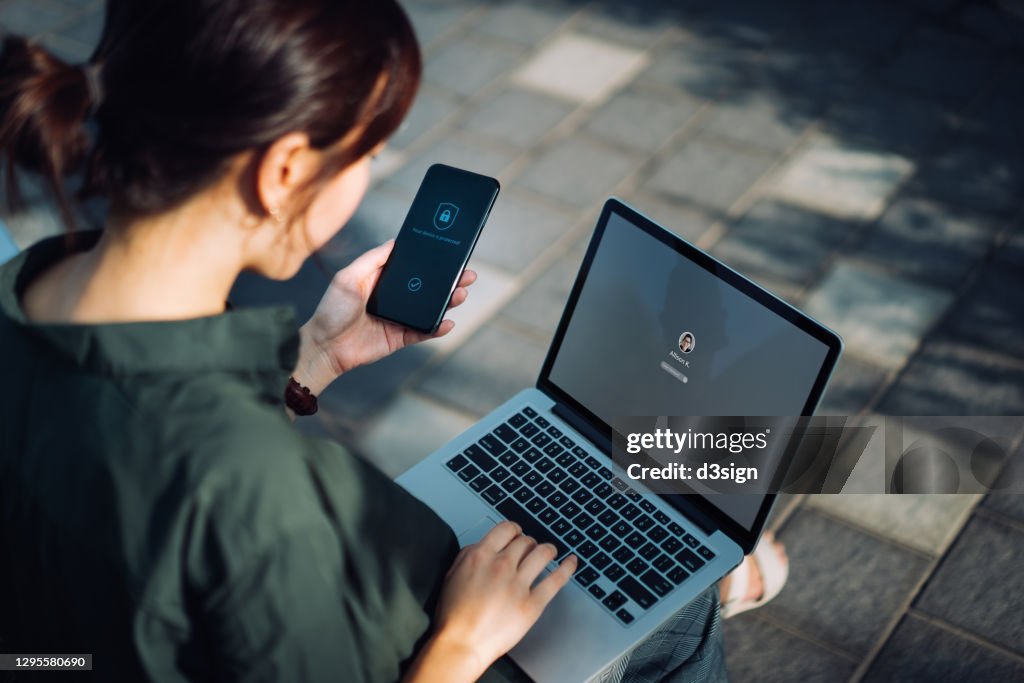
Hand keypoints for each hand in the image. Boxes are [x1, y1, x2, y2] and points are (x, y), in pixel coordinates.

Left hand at [294, 240, 475, 393]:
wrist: (324, 347)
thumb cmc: (331, 310)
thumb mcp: (348, 277)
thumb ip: (373, 260)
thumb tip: (395, 242)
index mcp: (382, 280)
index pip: (412, 268)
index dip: (431, 261)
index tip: (449, 253)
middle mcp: (394, 298)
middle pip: (427, 287)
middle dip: (449, 281)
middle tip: (467, 274)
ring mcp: (399, 318)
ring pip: (430, 308)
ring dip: (448, 302)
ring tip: (461, 294)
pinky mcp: (400, 338)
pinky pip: (424, 331)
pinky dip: (437, 328)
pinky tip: (447, 321)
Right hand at [428, 522, 576, 678]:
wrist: (461, 644)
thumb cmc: (454, 615)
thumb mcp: (453, 574)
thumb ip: (469, 554)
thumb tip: (485, 545)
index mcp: (481, 556)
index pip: (506, 529)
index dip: (515, 530)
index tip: (517, 534)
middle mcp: (502, 566)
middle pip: (526, 541)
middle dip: (529, 542)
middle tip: (530, 549)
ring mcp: (519, 585)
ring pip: (543, 553)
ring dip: (548, 550)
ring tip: (550, 551)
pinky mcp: (532, 604)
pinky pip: (555, 580)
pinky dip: (567, 568)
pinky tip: (571, 562)